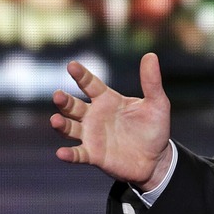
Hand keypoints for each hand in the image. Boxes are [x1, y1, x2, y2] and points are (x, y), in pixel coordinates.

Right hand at [50, 53, 172, 191]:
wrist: (157, 158)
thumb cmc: (154, 128)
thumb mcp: (157, 103)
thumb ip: (151, 82)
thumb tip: (150, 55)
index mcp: (108, 100)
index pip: (90, 84)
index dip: (81, 75)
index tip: (72, 65)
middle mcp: (95, 116)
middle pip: (73, 106)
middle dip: (64, 101)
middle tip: (58, 95)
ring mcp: (92, 136)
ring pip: (70, 128)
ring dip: (61, 124)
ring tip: (56, 120)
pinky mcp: (94, 155)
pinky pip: (78, 154)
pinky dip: (69, 154)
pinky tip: (62, 153)